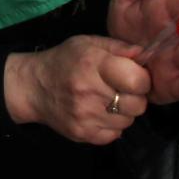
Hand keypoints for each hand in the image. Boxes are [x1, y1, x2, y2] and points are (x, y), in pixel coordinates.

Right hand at [4, 35, 150, 143]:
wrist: (33, 86)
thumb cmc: (64, 61)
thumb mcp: (88, 43)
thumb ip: (118, 47)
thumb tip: (144, 55)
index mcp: (93, 64)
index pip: (137, 81)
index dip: (142, 79)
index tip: (134, 77)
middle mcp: (89, 91)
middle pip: (137, 105)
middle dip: (135, 97)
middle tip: (121, 90)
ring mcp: (85, 116)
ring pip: (128, 121)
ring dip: (123, 112)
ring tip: (107, 101)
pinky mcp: (83, 134)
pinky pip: (115, 135)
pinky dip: (112, 126)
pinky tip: (99, 113)